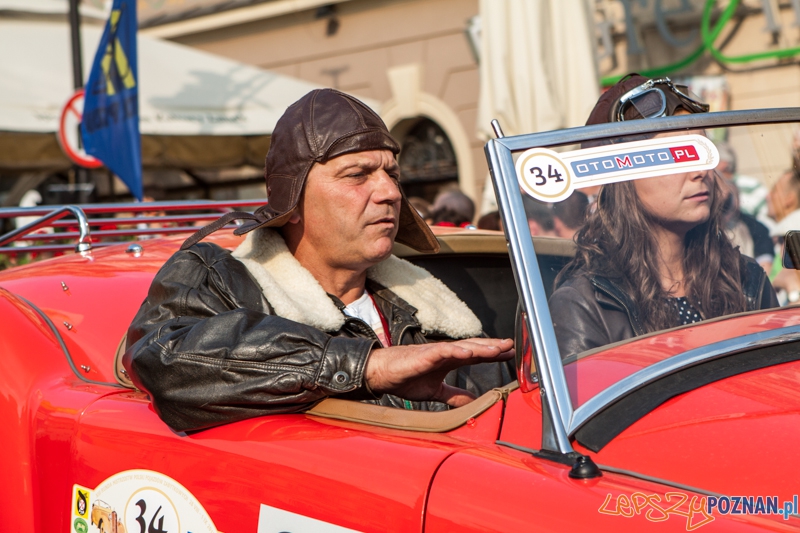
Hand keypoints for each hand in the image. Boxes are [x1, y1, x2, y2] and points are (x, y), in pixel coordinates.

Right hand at [364, 338, 513, 407]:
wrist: (381, 374)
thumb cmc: (404, 378)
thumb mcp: (435, 391)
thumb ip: (454, 396)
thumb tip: (472, 403)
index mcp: (448, 361)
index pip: (476, 355)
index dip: (492, 354)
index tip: (510, 354)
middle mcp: (445, 354)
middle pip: (474, 348)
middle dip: (493, 347)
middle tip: (512, 347)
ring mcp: (435, 352)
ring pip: (463, 347)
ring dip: (481, 347)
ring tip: (498, 348)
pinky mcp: (423, 355)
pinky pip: (442, 352)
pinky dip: (456, 351)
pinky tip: (469, 353)